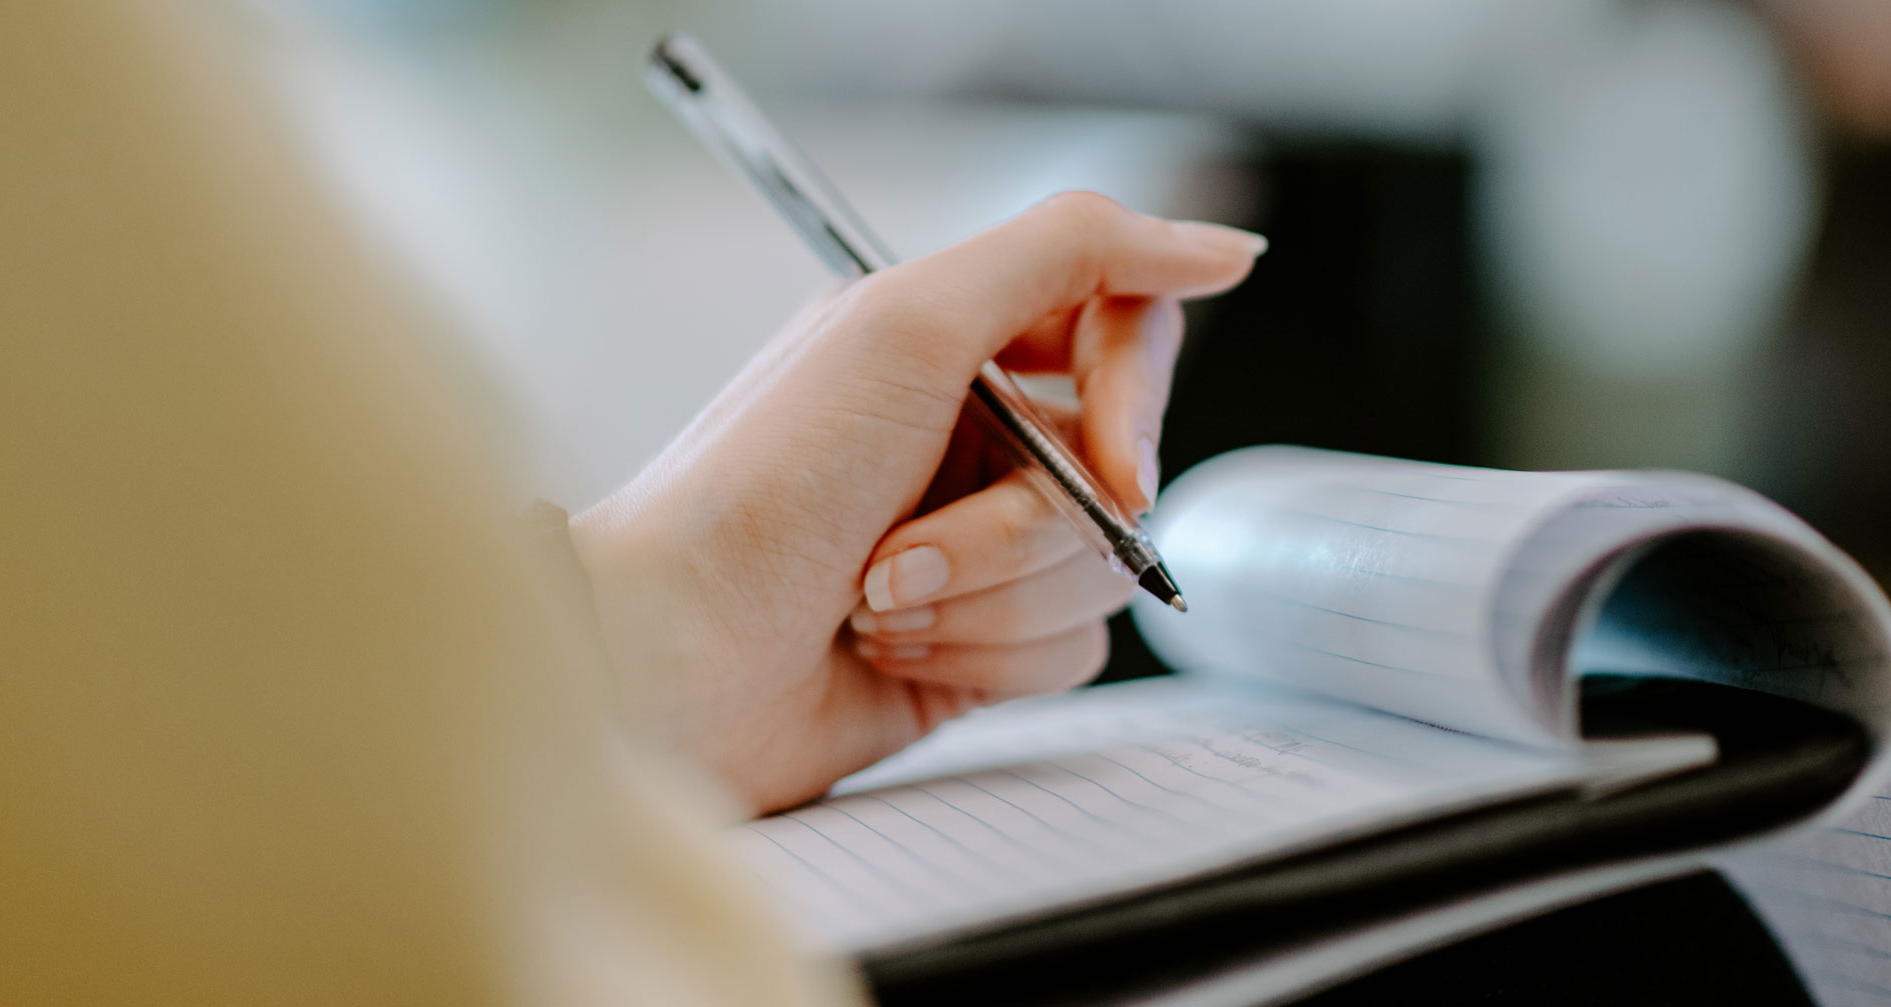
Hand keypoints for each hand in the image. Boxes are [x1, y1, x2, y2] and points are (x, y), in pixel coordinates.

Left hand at [572, 193, 1261, 813]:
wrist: (668, 658)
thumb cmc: (756, 486)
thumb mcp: (909, 322)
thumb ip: (1076, 251)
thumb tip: (1221, 246)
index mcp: (959, 339)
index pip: (1127, 328)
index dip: (1135, 400)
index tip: (1108, 460)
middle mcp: (976, 434)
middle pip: (1123, 468)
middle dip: (1024, 527)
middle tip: (915, 543)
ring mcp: (982, 544)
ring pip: (1100, 571)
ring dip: (987, 597)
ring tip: (874, 597)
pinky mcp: (982, 643)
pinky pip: (1071, 651)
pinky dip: (984, 655)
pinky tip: (888, 645)